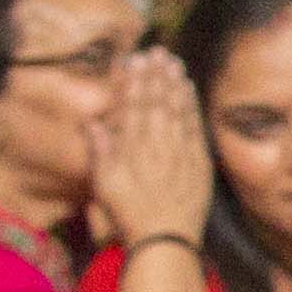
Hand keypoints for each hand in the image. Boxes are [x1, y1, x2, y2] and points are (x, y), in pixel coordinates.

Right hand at [88, 48, 214, 247]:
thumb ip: (101, 150)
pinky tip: (189, 88)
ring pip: (177, 109)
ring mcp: (181, 151)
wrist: (166, 240)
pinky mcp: (199, 161)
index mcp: (133, 149)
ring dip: (175, 83)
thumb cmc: (129, 214)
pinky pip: (195, 125)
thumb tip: (92, 122)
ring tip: (173, 61)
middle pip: (157, 102)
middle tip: (157, 50)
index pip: (134, 107)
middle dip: (156, 74)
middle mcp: (158, 145)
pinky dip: (191, 105)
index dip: (135, 81)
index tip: (135, 60)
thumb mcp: (105, 185)